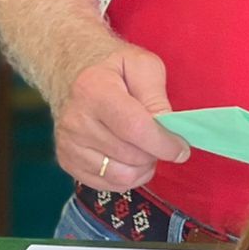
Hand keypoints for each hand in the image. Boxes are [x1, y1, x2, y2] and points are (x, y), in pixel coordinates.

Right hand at [55, 44, 189, 190]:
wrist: (70, 73)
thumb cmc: (111, 68)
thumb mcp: (141, 64)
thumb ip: (156, 95)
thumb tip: (166, 129)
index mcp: (93, 90)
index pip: (135, 128)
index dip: (163, 143)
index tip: (181, 148)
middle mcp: (76, 120)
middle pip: (131, 155)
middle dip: (156, 153)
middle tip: (161, 140)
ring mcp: (68, 144)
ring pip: (122, 176)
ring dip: (143, 167)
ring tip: (145, 149)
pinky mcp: (67, 161)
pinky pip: (109, 185)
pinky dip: (128, 177)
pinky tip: (131, 159)